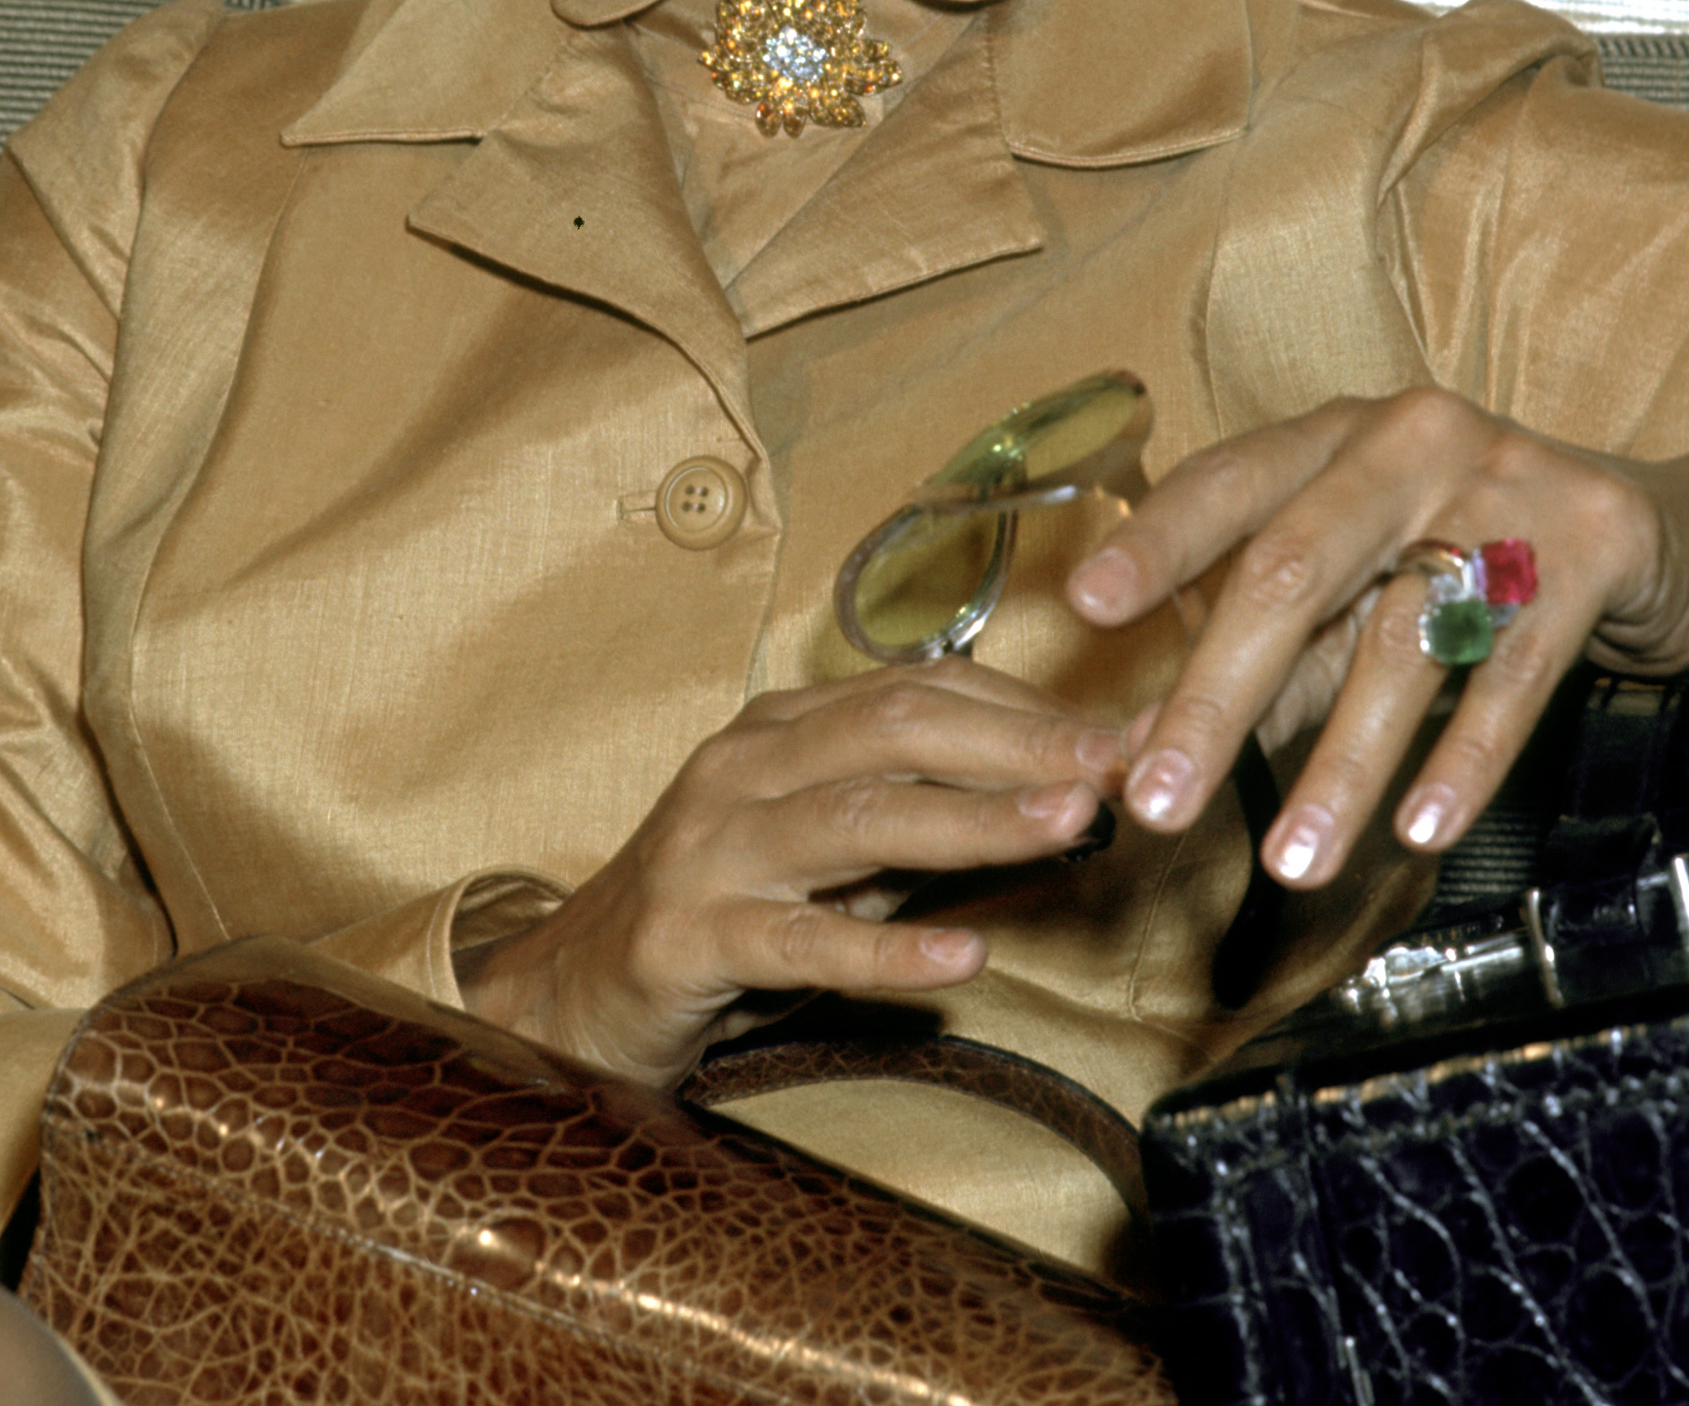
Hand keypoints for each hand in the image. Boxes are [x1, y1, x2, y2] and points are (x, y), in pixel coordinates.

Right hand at [457, 659, 1116, 1087]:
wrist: (565, 995)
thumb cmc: (718, 917)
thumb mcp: (820, 855)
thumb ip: (915, 821)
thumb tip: (1059, 801)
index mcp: (779, 731)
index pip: (918, 693)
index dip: (1026, 710)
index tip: (1123, 733)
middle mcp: (743, 769)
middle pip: (895, 730)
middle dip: (1018, 742)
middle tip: (1119, 762)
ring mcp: (710, 849)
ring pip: (857, 819)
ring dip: (973, 819)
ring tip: (1070, 824)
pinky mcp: (686, 939)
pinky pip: (799, 943)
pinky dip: (885, 950)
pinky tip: (962, 958)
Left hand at [1065, 387, 1688, 892]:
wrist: (1668, 532)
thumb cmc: (1479, 558)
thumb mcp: (1368, 583)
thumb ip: (1271, 655)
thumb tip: (1148, 748)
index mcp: (1333, 435)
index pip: (1226, 482)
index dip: (1157, 545)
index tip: (1085, 608)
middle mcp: (1406, 440)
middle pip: (1290, 570)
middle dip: (1215, 696)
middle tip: (1157, 798)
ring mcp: (1502, 483)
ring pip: (1397, 639)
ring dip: (1338, 765)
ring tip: (1291, 861)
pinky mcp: (1587, 546)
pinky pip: (1510, 670)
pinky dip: (1462, 758)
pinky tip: (1420, 829)